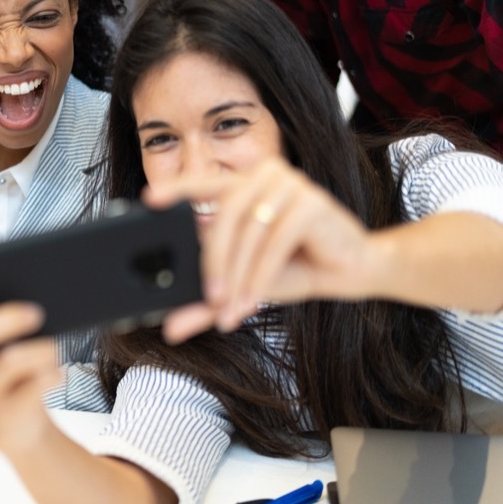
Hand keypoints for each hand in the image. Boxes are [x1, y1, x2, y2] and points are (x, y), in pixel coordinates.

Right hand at [0, 247, 59, 454]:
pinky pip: (29, 392)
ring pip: (7, 363)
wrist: (22, 426)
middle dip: (3, 320)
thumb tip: (53, 289)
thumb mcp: (22, 340)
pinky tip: (58, 375)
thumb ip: (28, 316)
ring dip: (41, 352)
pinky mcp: (4, 413)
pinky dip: (50, 378)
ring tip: (54, 351)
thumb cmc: (23, 371)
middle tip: (36, 312)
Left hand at [143, 156, 370, 342]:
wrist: (356, 270)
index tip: (148, 199)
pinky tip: (255, 300)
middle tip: (209, 299)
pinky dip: (261, 275)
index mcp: (245, 185)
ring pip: (250, 233)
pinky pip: (275, 242)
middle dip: (215, 263)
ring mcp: (291, 184)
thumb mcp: (245, 284)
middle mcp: (265, 176)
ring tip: (232, 309)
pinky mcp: (313, 202)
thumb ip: (208, 301)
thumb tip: (171, 327)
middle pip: (226, 217)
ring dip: (239, 276)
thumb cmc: (297, 268)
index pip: (205, 183)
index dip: (177, 189)